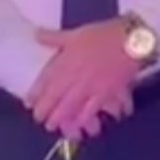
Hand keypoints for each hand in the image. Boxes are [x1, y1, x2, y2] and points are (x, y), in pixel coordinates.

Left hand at [27, 23, 141, 140]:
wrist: (130, 40)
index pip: (45, 80)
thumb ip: (54, 37)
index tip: (29, 102)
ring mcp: (89, 87)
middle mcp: (74, 76)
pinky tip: (79, 124)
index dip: (36, 93)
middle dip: (45, 110)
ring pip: (70, 107)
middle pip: (55, 97)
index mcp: (66, 60)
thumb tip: (36, 35)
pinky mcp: (105, 94)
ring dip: (61, 118)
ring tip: (55, 126)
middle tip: (40, 119)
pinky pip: (91, 110)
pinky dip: (84, 118)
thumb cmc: (104, 34)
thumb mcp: (76, 33)